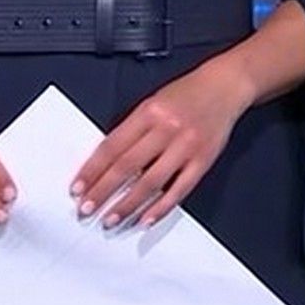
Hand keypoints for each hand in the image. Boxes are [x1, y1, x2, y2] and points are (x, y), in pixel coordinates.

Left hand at [70, 62, 254, 229]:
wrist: (226, 86)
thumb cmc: (188, 93)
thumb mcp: (152, 103)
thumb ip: (132, 130)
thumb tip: (107, 163)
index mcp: (149, 112)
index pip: (112, 147)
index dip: (92, 171)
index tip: (78, 189)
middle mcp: (166, 129)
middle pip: (127, 167)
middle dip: (103, 192)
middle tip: (87, 209)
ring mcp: (186, 146)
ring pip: (151, 182)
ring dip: (128, 205)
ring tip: (112, 219)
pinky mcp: (203, 160)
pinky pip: (180, 189)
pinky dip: (161, 207)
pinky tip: (146, 218)